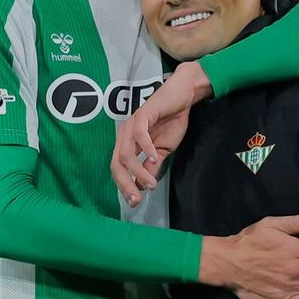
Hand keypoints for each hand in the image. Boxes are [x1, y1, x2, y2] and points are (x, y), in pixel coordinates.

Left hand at [113, 61, 210, 205]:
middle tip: (137, 198)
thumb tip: (144, 186)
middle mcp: (124, 134)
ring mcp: (131, 124)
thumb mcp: (162, 151)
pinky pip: (139, 134)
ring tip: (151, 183)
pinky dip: (146, 148)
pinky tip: (155, 158)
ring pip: (125, 152)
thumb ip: (152, 167)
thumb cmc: (171, 122)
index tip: (135, 201)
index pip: (118, 169)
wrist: (182, 97)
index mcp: (126, 144)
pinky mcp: (143, 114)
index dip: (124, 186)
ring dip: (138, 171)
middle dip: (125, 183)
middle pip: (116, 163)